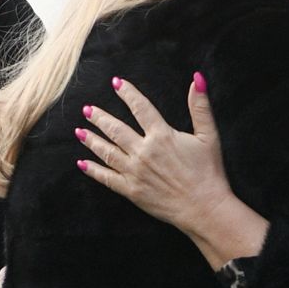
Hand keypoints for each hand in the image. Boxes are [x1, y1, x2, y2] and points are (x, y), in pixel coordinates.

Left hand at [78, 74, 266, 267]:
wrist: (204, 208)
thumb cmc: (209, 172)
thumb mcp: (208, 136)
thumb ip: (200, 107)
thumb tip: (197, 79)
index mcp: (161, 136)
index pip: (140, 107)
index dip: (127, 93)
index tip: (116, 83)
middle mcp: (144, 151)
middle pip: (116, 129)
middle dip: (100, 117)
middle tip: (88, 109)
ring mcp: (135, 172)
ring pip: (107, 151)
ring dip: (91, 140)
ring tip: (79, 130)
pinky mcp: (131, 191)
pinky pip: (107, 178)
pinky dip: (93, 170)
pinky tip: (82, 163)